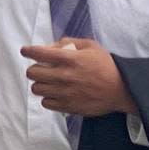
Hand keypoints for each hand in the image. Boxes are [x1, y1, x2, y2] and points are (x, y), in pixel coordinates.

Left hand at [21, 38, 138, 116]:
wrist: (122, 89)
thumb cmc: (105, 65)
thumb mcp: (89, 46)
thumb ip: (67, 42)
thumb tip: (48, 47)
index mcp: (68, 59)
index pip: (38, 53)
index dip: (28, 51)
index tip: (25, 51)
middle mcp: (64, 76)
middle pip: (32, 73)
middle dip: (33, 69)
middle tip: (40, 69)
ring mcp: (66, 93)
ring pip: (36, 89)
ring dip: (39, 84)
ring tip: (48, 82)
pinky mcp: (70, 106)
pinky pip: (46, 103)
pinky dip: (47, 98)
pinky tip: (55, 94)